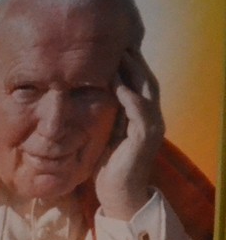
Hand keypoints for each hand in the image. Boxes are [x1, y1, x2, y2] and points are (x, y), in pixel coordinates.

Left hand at [96, 47, 164, 221]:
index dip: (130, 67)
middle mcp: (151, 118)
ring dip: (133, 73)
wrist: (118, 196)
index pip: (139, 84)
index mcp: (142, 117)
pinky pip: (139, 112)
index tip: (114, 49)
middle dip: (134, 63)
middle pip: (146, 82)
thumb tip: (88, 97)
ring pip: (146, 92)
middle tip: (120, 44)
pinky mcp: (144, 139)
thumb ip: (105, 117)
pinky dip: (130, 97)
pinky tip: (118, 85)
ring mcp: (151, 128)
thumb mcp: (105, 135)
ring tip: (120, 56)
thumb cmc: (109, 167)